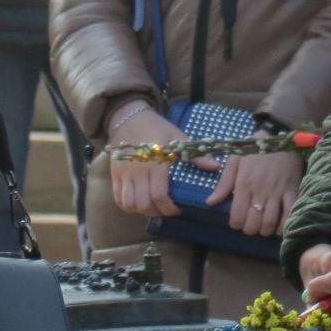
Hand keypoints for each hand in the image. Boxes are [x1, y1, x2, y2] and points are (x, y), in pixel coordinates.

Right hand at [108, 102, 184, 217]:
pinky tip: (139, 203)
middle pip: (143, 203)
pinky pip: (118, 198)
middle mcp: (137, 171)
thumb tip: (216, 166)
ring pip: (129, 204)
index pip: (159, 195)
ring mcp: (123, 175)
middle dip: (157, 212)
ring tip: (153, 207)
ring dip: (142, 210)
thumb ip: (195, 156)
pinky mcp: (115, 175)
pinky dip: (128, 206)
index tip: (178, 209)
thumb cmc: (157, 129)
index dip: (169, 208)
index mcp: (155, 163)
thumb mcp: (178, 139)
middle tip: (167, 209)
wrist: (129, 119)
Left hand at [206, 149, 300, 235]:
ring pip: (270, 222)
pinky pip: (289, 214)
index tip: (238, 221)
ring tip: (263, 226)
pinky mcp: (292, 191)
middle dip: (250, 229)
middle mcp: (260, 190)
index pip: (237, 216)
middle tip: (250, 225)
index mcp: (244, 183)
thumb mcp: (236, 161)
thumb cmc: (256, 151)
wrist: (283, 140)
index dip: (236, 224)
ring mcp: (278, 191)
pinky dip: (283, 226)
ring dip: (265, 230)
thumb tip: (210, 202)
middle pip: (253, 223)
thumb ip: (223, 183)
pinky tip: (278, 226)